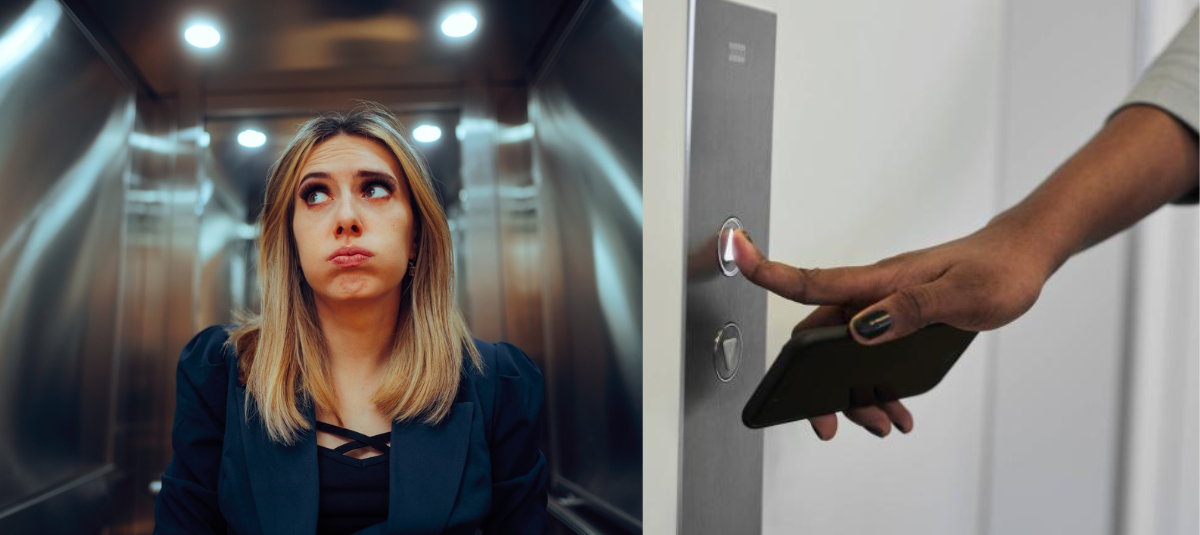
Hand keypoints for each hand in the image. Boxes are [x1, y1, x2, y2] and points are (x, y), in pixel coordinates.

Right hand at [731, 223, 1052, 438]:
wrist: (1021, 258)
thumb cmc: (996, 269)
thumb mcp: (963, 295)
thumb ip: (911, 310)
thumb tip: (860, 329)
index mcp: (880, 282)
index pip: (814, 280)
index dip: (770, 272)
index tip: (737, 255)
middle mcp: (874, 293)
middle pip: (821, 336)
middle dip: (813, 382)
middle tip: (827, 423)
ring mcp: (885, 306)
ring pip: (847, 354)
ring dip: (855, 394)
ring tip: (882, 424)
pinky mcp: (899, 319)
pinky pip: (874, 356)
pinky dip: (880, 388)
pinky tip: (899, 411)